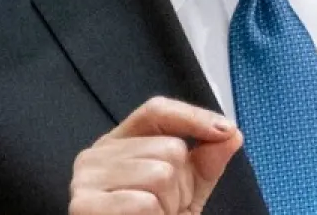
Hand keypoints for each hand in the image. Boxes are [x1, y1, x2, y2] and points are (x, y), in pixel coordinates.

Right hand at [69, 96, 243, 214]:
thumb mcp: (185, 191)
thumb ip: (206, 163)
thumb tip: (232, 134)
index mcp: (118, 143)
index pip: (156, 111)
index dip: (193, 116)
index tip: (226, 129)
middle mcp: (96, 154)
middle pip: (167, 147)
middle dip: (181, 185)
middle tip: (165, 207)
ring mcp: (85, 180)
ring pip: (159, 174)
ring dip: (169, 205)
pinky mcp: (84, 206)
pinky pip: (144, 202)